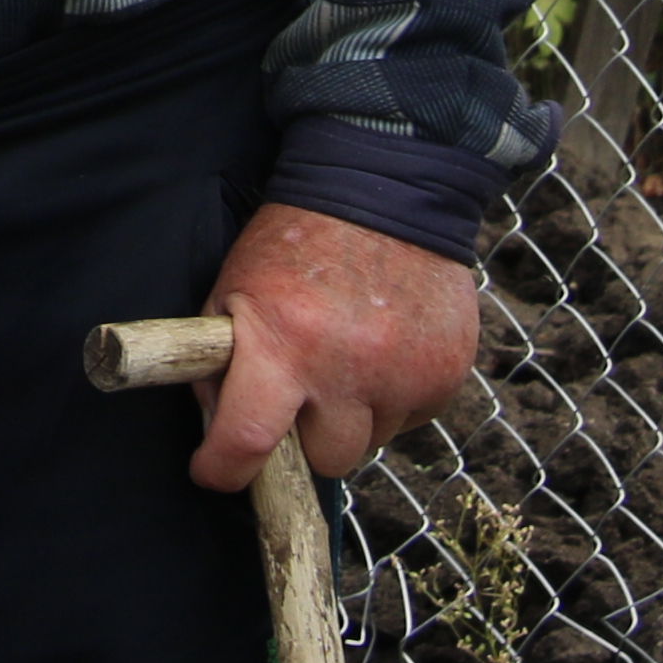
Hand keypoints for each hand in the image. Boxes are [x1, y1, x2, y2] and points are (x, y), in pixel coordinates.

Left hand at [190, 200, 480, 490]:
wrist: (384, 192)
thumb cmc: (296, 240)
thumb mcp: (233, 287)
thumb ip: (219, 361)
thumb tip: (219, 424)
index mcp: (284, 345)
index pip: (247, 442)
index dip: (223, 470)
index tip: (216, 471)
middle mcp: (347, 370)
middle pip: (323, 461)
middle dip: (305, 440)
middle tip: (301, 397)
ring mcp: (404, 377)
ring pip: (371, 442)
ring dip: (352, 416)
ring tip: (346, 359)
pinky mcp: (446, 376)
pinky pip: (412, 419)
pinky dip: (393, 398)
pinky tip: (383, 350)